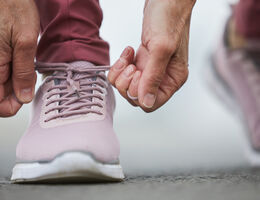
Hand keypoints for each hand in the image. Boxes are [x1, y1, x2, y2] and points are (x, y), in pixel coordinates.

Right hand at [0, 0, 38, 116]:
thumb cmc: (14, 7)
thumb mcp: (26, 41)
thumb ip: (23, 72)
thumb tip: (23, 97)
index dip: (12, 105)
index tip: (25, 94)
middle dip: (16, 90)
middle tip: (28, 73)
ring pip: (0, 85)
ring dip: (15, 80)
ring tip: (24, 62)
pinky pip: (0, 72)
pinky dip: (12, 71)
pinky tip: (19, 58)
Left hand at [108, 0, 195, 111]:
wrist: (164, 1)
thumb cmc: (169, 19)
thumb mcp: (162, 48)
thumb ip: (153, 77)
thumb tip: (147, 102)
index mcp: (173, 79)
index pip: (152, 103)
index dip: (138, 94)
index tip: (137, 74)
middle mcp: (162, 78)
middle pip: (136, 97)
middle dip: (127, 83)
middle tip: (132, 66)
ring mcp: (150, 70)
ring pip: (127, 86)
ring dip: (121, 74)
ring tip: (128, 58)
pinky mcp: (142, 62)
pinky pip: (123, 74)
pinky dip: (120, 65)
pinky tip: (128, 52)